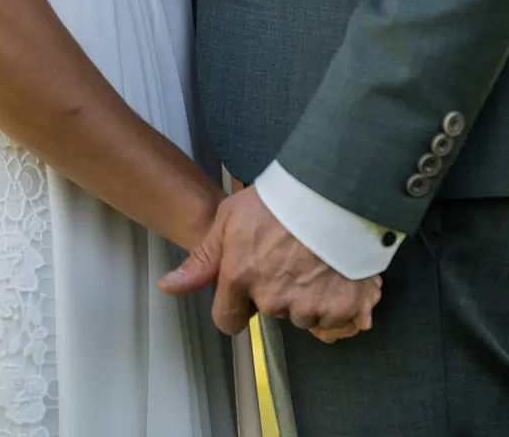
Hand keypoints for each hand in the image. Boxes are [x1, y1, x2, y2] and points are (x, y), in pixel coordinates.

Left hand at [159, 186, 381, 337]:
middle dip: (276, 290)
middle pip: (269, 311)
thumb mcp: (231, 219)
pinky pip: (335, 317)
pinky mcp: (341, 308)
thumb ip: (203, 259)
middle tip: (290, 255)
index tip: (250, 284)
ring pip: (303, 315)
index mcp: (240, 277)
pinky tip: (337, 270)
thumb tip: (167, 286)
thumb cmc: (279, 198)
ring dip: (308, 296)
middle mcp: (272, 299)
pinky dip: (338, 300)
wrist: (333, 189)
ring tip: (316, 259)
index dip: (237, 304)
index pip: (227, 320)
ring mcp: (308, 306)